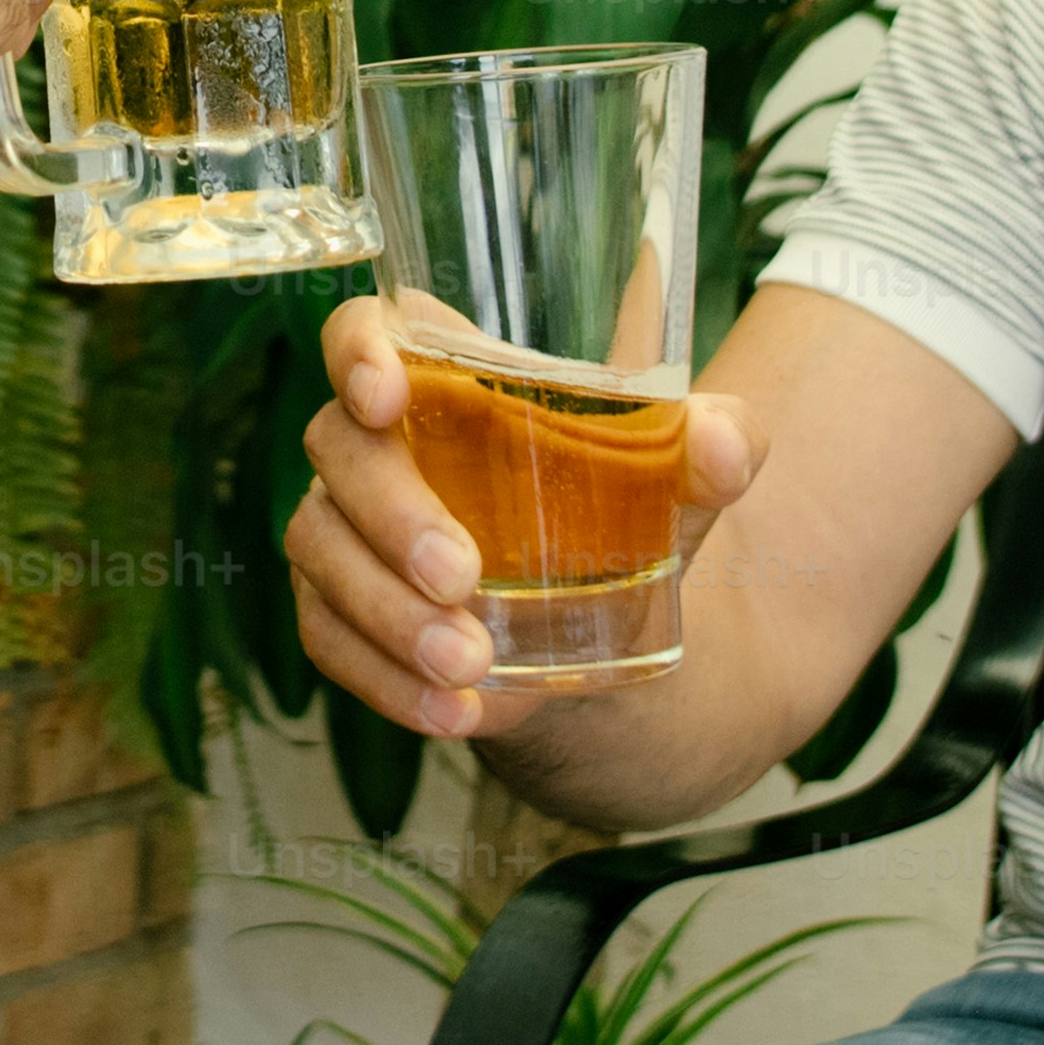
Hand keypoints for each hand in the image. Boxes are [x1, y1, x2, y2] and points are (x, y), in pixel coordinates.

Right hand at [283, 292, 756, 739]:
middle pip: (339, 449)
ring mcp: (344, 529)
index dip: (356, 351)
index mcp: (444, 380)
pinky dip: (385, 680)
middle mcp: (375, 445)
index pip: (365, 332)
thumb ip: (717, 444)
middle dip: (393, 515)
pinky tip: (452, 712)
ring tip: (470, 664)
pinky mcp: (337, 612)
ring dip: (388, 613)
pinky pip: (328, 639)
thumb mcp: (680, 478)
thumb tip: (722, 444)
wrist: (599, 625)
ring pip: (321, 551)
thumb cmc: (618, 509)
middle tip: (463, 577)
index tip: (387, 395)